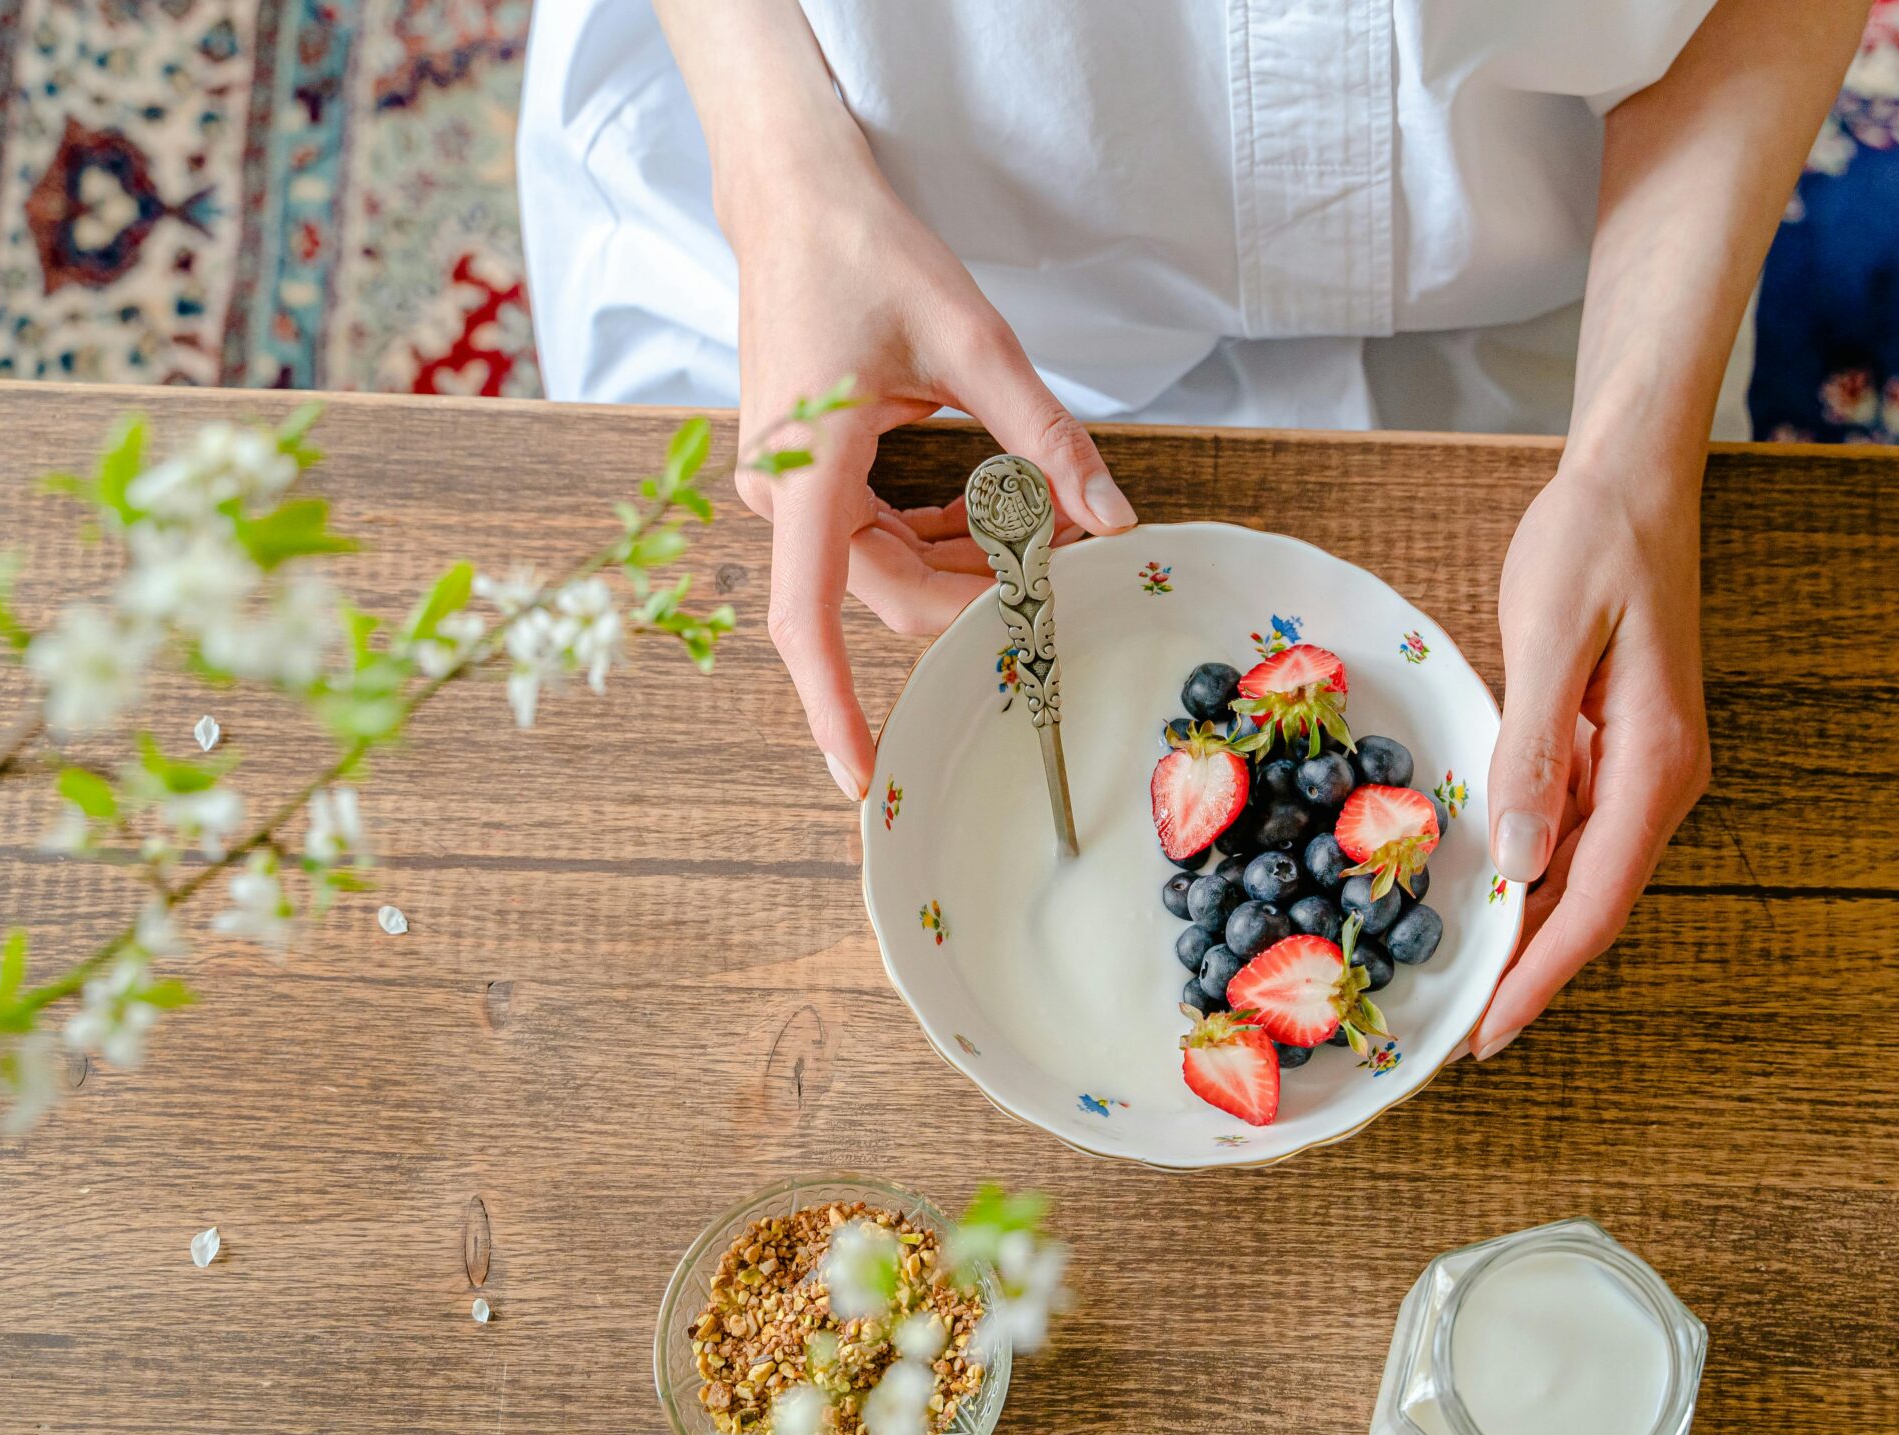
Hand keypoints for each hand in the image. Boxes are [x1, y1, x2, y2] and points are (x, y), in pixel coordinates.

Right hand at [726, 157, 1134, 800]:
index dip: (833, 708)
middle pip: (889, 595)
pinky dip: (946, 537)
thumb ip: (1043, 436)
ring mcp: (791, 489)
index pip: (808, 622)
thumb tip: (1112, 516)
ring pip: (891, 571)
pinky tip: (1005, 513)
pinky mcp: (809, 476)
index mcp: (806, 470)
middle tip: (1077, 569)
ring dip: (974, 566)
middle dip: (985, 598)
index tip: (861, 777)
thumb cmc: (863, 250)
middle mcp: (785, 496)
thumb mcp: (973, 339)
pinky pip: (880, 539)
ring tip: (1058, 531)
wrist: (793, 193)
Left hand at [1469, 460, 1710, 1059]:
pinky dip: (1528, 872)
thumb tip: (1521, 858)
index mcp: (1655, 761)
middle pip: (1593, 904)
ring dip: (1527, 930)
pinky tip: (1481, 894)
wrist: (1633, 477)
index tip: (1487, 1034)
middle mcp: (1660, 777)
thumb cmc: (1593, 540)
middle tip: (1457, 1033)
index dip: (1541, 975)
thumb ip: (1534, 747)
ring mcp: (1641, 765)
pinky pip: (1572, 830)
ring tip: (1461, 982)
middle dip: (1530, 972)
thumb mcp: (1551, 634)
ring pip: (1582, 874)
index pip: (1596, 900)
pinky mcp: (1614, 746)